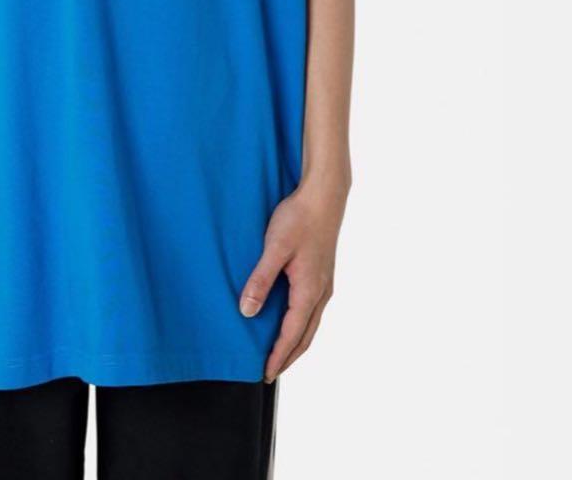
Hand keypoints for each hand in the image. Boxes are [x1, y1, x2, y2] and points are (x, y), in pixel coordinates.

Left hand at [239, 179, 347, 380]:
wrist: (324, 197)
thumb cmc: (298, 219)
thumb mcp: (274, 248)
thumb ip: (260, 280)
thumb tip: (247, 312)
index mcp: (309, 291)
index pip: (292, 335)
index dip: (278, 356)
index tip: (264, 374)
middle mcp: (321, 293)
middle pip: (305, 336)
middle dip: (288, 356)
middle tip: (270, 372)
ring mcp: (324, 284)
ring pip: (310, 323)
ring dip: (296, 341)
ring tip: (279, 352)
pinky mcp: (322, 274)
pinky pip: (312, 309)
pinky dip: (301, 324)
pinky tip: (290, 319)